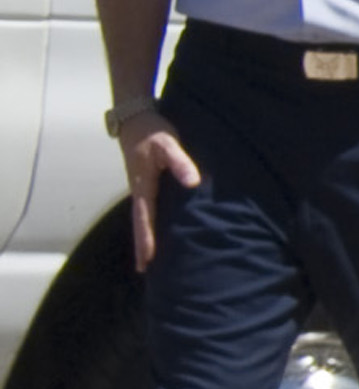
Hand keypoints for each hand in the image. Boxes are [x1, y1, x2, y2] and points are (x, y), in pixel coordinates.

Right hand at [114, 109, 197, 269]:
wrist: (136, 119)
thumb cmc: (153, 132)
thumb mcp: (168, 144)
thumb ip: (180, 162)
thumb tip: (192, 182)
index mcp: (143, 185)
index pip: (145, 218)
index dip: (147, 238)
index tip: (148, 259)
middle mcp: (140, 190)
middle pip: (141, 223)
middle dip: (143, 245)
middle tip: (144, 269)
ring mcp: (142, 187)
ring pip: (145, 216)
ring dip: (146, 236)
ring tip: (150, 258)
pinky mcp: (146, 182)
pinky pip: (150, 207)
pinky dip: (151, 222)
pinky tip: (158, 229)